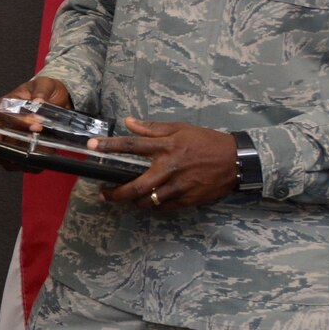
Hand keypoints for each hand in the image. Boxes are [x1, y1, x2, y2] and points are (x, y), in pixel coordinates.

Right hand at [0, 75, 73, 170]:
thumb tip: (38, 101)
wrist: (53, 101)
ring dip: (26, 158)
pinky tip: (44, 158)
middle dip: (22, 144)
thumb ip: (42, 91)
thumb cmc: (45, 91)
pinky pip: (17, 163)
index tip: (38, 126)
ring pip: (6, 155)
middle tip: (43, 144)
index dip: (19, 122)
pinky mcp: (16, 150)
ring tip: (47, 151)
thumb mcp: (46, 84)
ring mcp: (7, 139)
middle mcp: (2, 123)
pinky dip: (30, 166)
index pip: (3, 115)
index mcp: (4, 105)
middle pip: (1, 139)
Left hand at [95, 117, 238, 210]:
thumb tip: (129, 122)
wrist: (236, 160)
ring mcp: (179, 187)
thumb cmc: (206, 142)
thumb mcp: (181, 128)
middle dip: (116, 193)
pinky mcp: (188, 199)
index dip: (109, 145)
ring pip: (148, 201)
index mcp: (167, 147)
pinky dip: (153, 206)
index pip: (132, 145)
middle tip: (104, 194)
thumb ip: (153, 128)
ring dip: (134, 201)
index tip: (91, 146)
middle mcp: (169, 168)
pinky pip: (164, 208)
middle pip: (136, 186)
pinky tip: (148, 202)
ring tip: (126, 198)